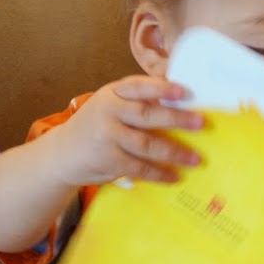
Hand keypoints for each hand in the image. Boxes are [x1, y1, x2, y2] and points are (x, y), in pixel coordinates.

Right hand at [49, 75, 203, 186]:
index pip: (138, 86)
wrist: (61, 154)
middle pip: (147, 114)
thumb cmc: (95, 127)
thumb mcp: (109, 107)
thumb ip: (135, 104)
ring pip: (147, 144)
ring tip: (195, 158)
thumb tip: (178, 105)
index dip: (162, 88)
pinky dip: (159, 173)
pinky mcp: (108, 160)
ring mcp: (106, 136)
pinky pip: (139, 167)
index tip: (184, 91)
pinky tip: (174, 176)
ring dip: (174, 152)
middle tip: (201, 123)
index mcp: (111, 93)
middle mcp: (107, 111)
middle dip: (177, 118)